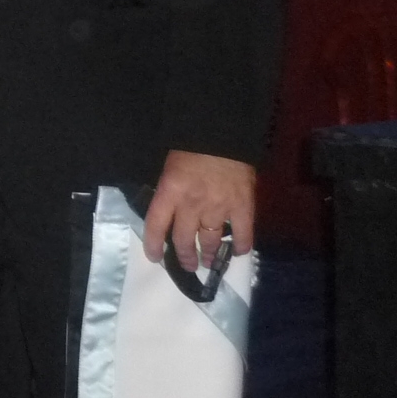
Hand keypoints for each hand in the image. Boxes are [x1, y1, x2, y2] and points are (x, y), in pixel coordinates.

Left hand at [144, 149, 255, 271]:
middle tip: (187, 264)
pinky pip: (243, 234)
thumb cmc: (190, 146)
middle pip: (183, 239)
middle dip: (184, 256)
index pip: (156, 225)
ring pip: (210, 241)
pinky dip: (240, 246)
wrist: (223, 133)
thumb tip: (166, 210)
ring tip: (207, 261)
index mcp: (170, 191)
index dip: (153, 245)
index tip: (155, 257)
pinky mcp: (243, 207)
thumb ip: (168, 189)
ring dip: (208, 254)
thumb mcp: (168, 166)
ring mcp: (219, 207)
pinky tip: (238, 251)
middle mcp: (192, 204)